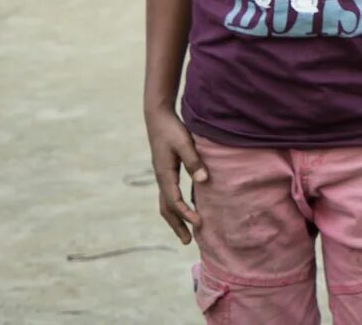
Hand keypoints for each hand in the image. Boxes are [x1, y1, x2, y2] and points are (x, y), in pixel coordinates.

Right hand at [145, 106, 207, 244]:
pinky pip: (169, 196)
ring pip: (165, 204)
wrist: (158, 118)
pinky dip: (175, 207)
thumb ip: (194, 161)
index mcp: (164, 174)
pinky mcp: (165, 172)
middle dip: (177, 225)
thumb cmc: (172, 129)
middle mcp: (161, 179)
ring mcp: (161, 176)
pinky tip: (186, 210)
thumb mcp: (185, 143)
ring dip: (175, 219)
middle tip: (188, 242)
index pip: (174, 201)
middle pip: (166, 209)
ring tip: (186, 233)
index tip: (200, 223)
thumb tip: (203, 180)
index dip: (187, 213)